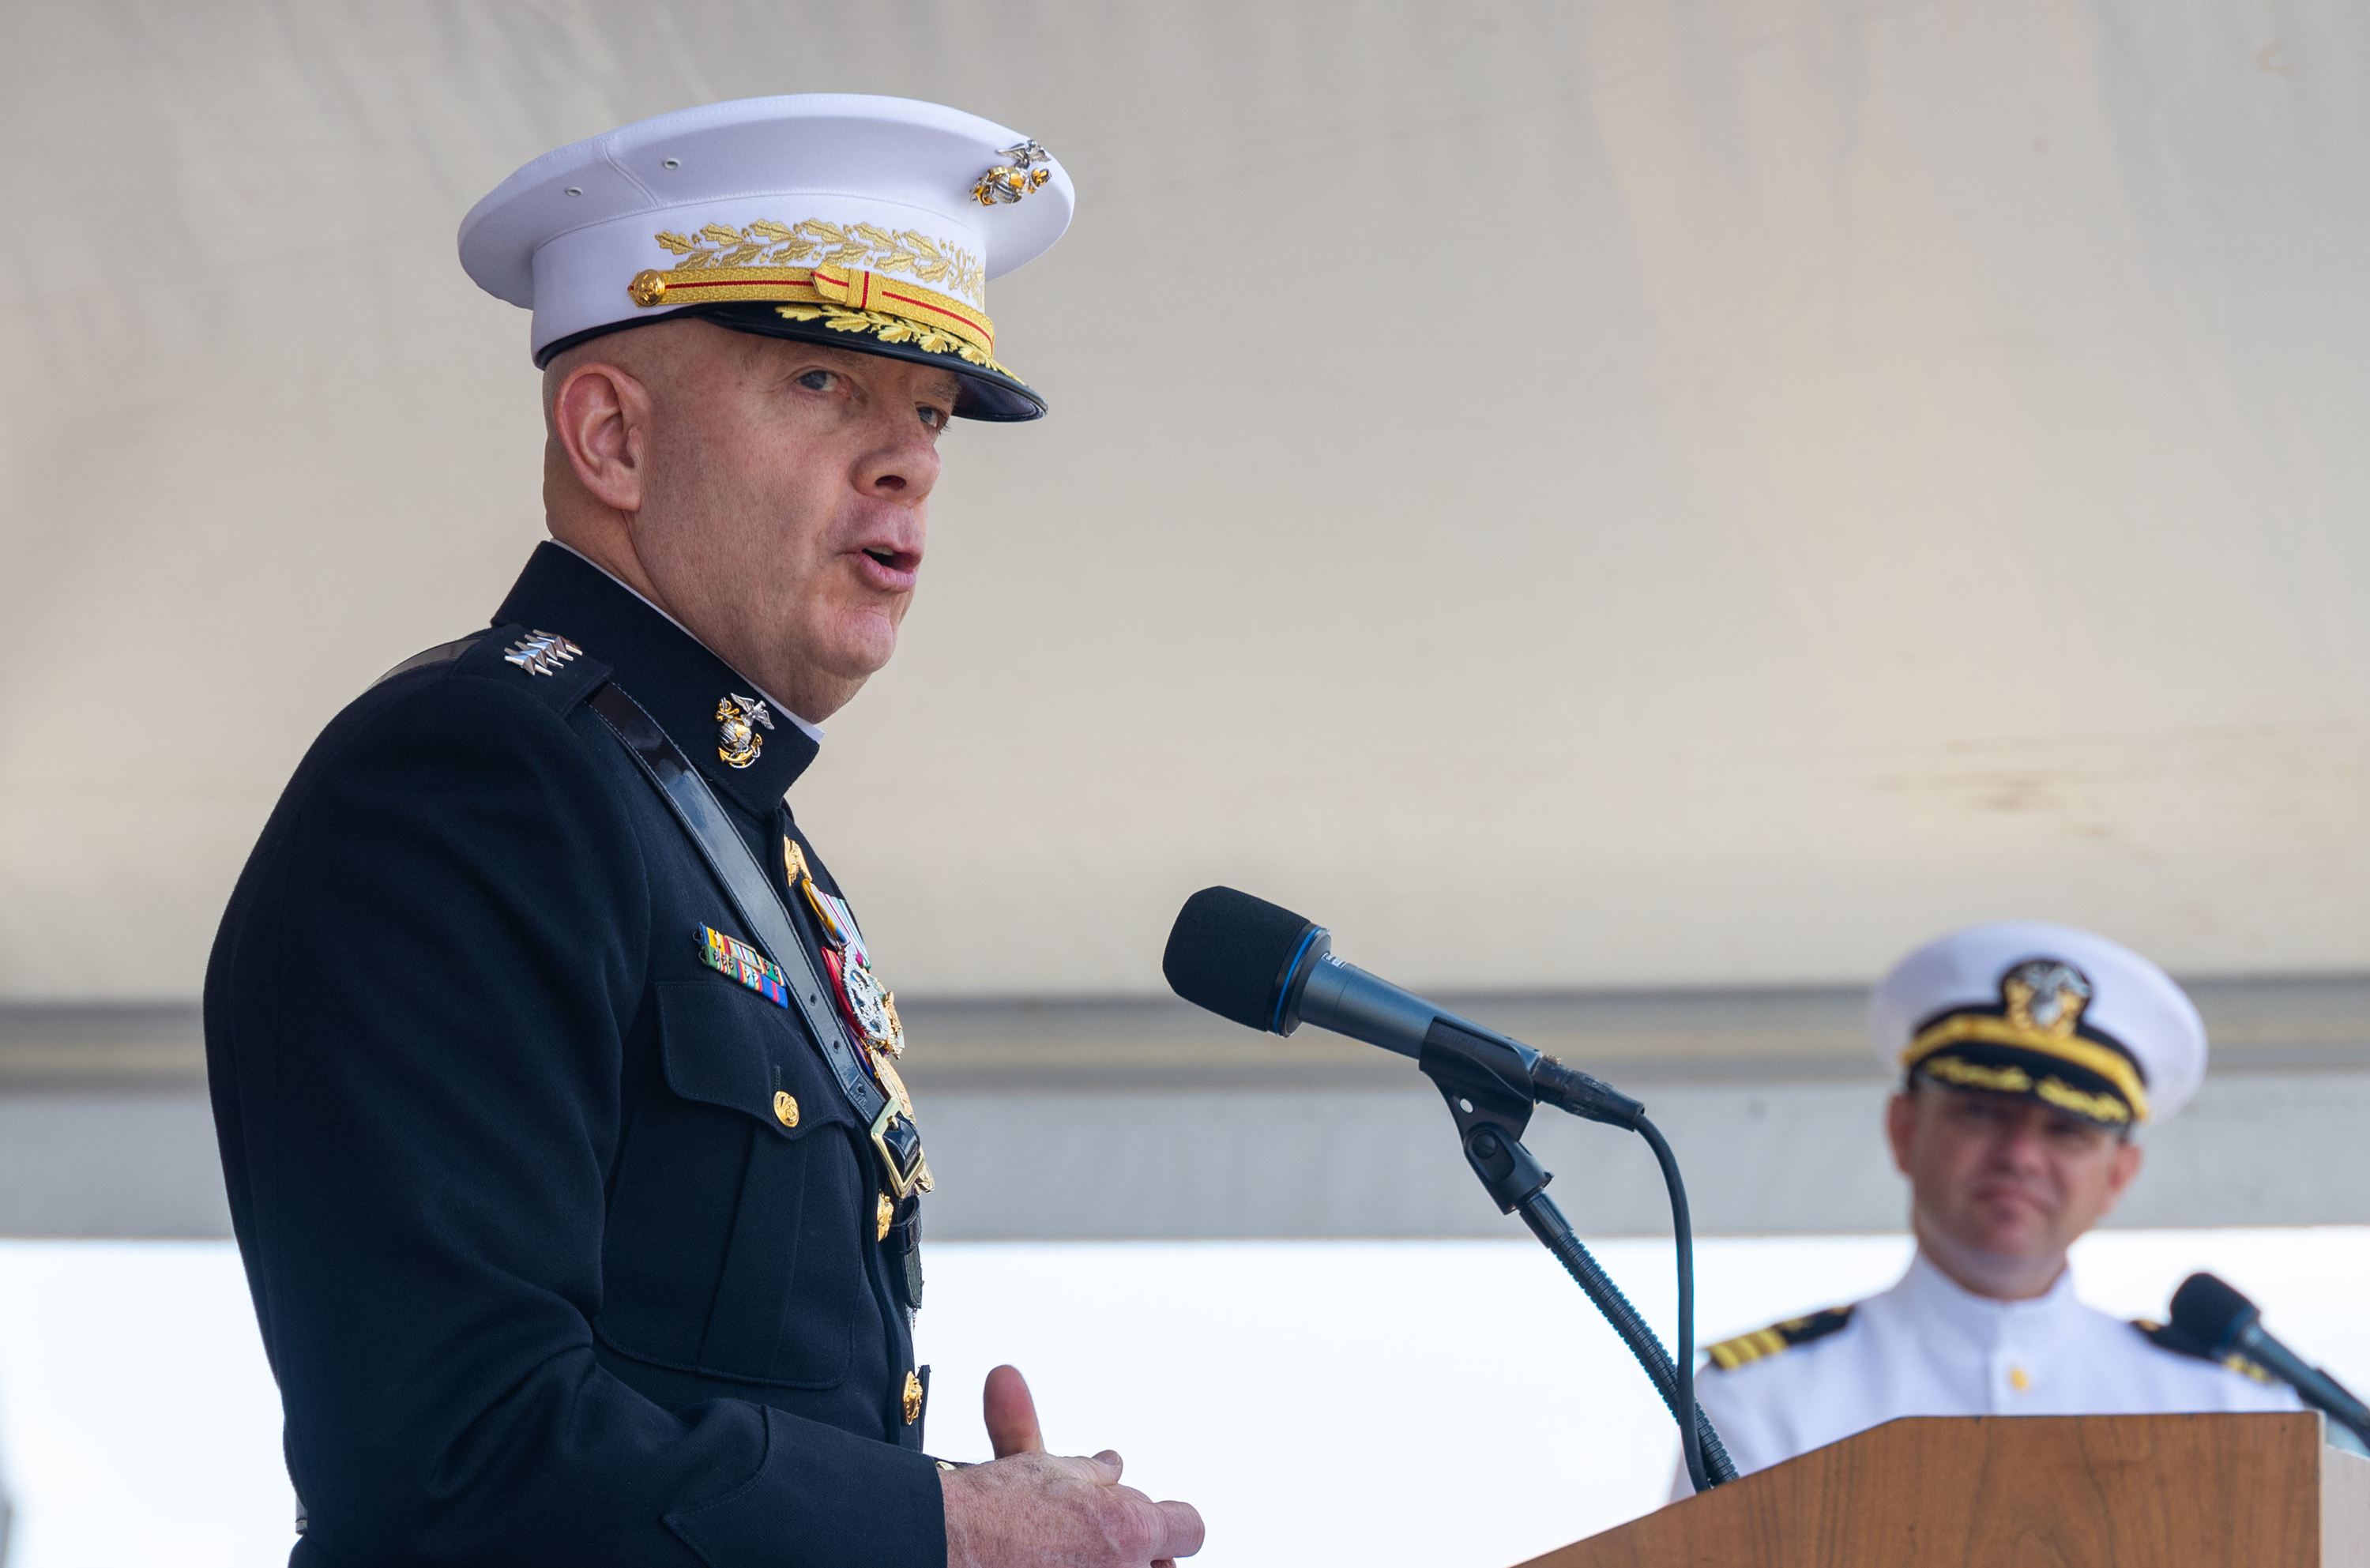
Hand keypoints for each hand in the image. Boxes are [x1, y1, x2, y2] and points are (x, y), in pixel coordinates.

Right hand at [940, 1365, 1203, 1567]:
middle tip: (1094, 1543)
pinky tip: (1035, 1561)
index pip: (1189, 1528)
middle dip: (1135, 1554)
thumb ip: (1092, 1471)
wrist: (940, 1548)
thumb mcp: (1046, 1470)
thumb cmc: (989, 1512)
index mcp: (1132, 1529)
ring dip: (1098, 1565)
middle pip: (1156, 1566)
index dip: (1170, 1521)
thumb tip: (1112, 1465)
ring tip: (1056, 1552)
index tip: (1153, 1522)